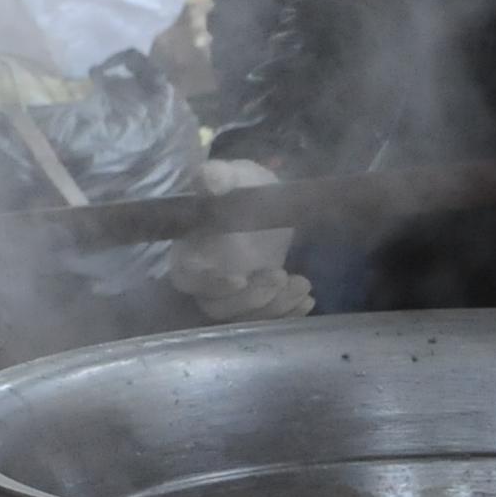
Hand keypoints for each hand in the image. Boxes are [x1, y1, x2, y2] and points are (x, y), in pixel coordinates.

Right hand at [168, 158, 314, 321]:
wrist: (273, 200)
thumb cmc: (246, 187)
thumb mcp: (238, 176)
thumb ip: (219, 176)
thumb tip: (206, 180)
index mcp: (192, 251)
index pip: (188, 279)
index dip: (210, 285)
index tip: (240, 278)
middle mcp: (207, 280)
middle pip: (217, 307)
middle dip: (251, 298)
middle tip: (280, 275)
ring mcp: (233, 296)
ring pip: (244, 317)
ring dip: (274, 306)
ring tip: (303, 283)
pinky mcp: (257, 302)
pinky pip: (267, 320)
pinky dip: (288, 314)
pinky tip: (307, 299)